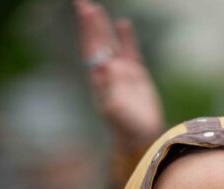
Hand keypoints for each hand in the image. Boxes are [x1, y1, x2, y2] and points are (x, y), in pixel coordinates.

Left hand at [74, 0, 164, 150]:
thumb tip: (104, 65)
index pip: (92, 50)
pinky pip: (130, 52)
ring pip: (111, 44)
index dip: (88, 31)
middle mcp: (108, 74)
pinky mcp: (137, 76)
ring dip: (103, 27)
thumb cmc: (128, 129)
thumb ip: (110, 89)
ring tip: (94, 8)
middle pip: (97, 43)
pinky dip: (126, 38)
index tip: (85, 12)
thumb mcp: (117, 111)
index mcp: (100, 81)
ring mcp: (122, 74)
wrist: (142, 139)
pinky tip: (123, 24)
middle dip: (90, 23)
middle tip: (82, 2)